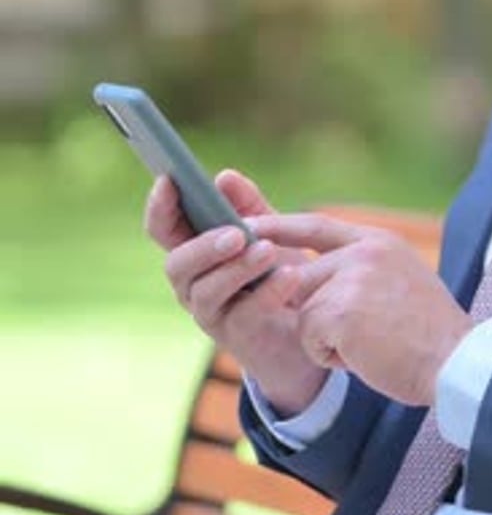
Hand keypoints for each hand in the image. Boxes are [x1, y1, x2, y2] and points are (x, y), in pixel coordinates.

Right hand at [145, 170, 328, 414]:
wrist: (309, 329)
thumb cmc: (277, 273)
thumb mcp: (267, 230)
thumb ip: (248, 204)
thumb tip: (224, 177)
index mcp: (193, 251)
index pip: (162, 228)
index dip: (159, 205)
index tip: (169, 180)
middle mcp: (192, 284)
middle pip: (176, 264)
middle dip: (203, 246)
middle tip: (236, 233)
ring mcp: (211, 313)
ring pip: (206, 291)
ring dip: (237, 269)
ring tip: (268, 252)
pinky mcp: (238, 337)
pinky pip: (244, 314)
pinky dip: (268, 292)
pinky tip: (291, 276)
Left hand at [248, 213, 473, 406]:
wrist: (455, 364)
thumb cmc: (427, 334)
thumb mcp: (398, 280)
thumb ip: (357, 268)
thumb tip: (307, 274)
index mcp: (376, 241)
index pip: (315, 225)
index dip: (278, 227)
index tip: (248, 226)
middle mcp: (362, 252)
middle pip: (301, 277)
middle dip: (313, 312)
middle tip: (357, 333)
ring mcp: (350, 279)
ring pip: (303, 310)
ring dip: (325, 337)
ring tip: (368, 344)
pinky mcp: (339, 312)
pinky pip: (308, 337)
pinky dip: (330, 356)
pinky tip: (365, 356)